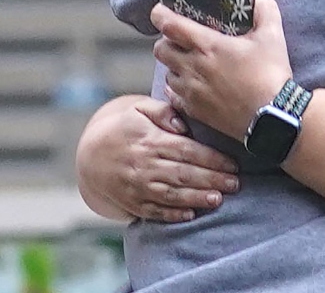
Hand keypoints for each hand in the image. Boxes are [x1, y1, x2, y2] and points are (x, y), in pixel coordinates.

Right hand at [75, 95, 238, 222]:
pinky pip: (154, 211)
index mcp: (151, 141)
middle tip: (235, 184)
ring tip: (218, 200)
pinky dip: (172, 214)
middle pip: (184, 174)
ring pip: (172, 195)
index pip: (188, 151)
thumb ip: (164, 111)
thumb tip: (183, 124)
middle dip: (212, 180)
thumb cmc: (124, 127)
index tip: (233, 164)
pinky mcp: (132, 202)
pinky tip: (190, 215)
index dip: (213, 159)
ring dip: (196, 199)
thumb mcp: (140, 109)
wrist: (89, 153)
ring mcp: (137, 186)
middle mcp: (145, 165)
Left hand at [154, 0, 293, 141]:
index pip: (169, 24)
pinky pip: (173, 95)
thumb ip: (264, 8)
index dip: (160, 14)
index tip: (162, 11)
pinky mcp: (193, 110)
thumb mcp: (273, 36)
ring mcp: (190, 91)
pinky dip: (178, 87)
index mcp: (207, 45)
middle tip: (182, 40)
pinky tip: (194, 85)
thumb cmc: (271, 74)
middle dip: (167, 41)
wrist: (272, 116)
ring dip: (174, 65)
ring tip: (191, 63)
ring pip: (166, 72)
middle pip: (159, 49)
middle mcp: (192, 67)